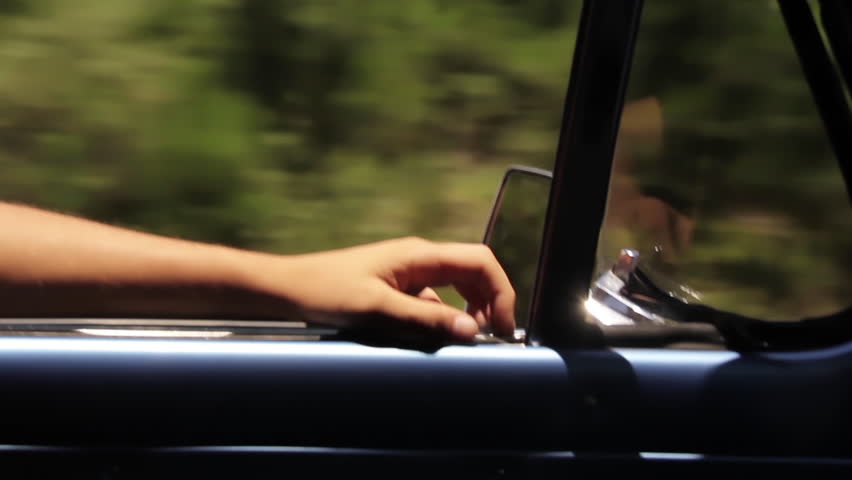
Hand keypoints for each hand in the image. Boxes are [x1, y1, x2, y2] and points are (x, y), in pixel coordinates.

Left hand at [262, 237, 515, 340]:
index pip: (480, 261)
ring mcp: (409, 274)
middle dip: (489, 304)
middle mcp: (420, 259)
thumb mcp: (377, 308)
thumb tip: (471, 331)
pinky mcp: (397, 289)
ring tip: (464, 343)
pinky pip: (433, 302)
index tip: (501, 327)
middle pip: (474, 274)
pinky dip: (442, 320)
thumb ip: (425, 319)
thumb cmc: (325, 291)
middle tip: (492, 340)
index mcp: (420, 254)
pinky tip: (432, 341)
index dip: (501, 291)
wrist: (287, 289)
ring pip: (456, 290)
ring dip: (467, 314)